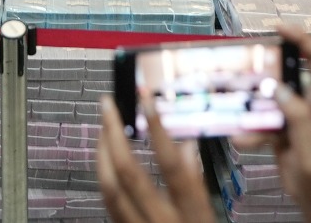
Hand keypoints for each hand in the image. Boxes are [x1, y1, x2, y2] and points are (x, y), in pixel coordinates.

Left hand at [97, 96, 214, 222]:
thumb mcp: (208, 214)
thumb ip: (197, 182)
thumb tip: (187, 145)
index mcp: (189, 215)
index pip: (172, 167)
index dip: (157, 129)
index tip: (146, 100)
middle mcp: (159, 220)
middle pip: (128, 173)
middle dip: (114, 133)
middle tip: (108, 104)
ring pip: (110, 185)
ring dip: (103, 150)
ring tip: (104, 125)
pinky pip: (107, 199)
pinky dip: (103, 172)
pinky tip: (104, 157)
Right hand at [237, 26, 310, 222]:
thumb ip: (298, 120)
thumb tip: (279, 89)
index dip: (301, 39)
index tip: (278, 27)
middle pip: (290, 76)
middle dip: (267, 73)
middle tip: (245, 69)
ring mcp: (299, 119)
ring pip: (272, 101)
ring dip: (254, 109)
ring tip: (238, 116)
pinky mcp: (285, 132)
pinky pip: (264, 123)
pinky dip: (252, 131)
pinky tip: (242, 141)